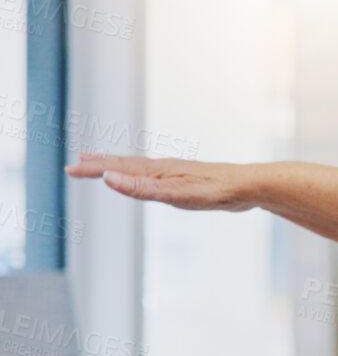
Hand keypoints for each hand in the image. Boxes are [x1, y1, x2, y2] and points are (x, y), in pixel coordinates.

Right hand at [65, 151, 259, 210]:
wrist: (249, 186)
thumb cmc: (216, 191)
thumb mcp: (175, 194)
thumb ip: (142, 189)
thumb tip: (109, 179)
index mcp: (157, 171)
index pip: (117, 169)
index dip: (94, 169)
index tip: (71, 169)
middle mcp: (164, 168)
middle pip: (126, 164)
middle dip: (101, 164)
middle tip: (78, 162)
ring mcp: (176, 173)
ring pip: (141, 169)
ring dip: (120, 167)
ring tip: (106, 166)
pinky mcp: (188, 181)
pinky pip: (157, 176)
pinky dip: (142, 176)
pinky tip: (147, 180)